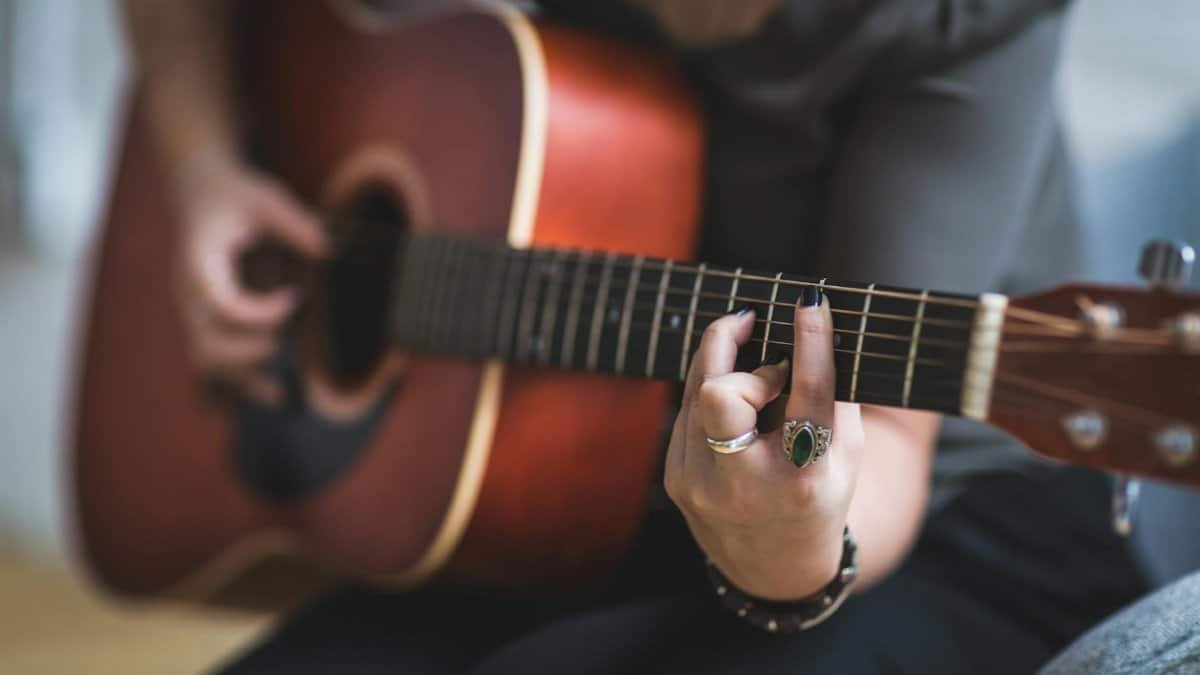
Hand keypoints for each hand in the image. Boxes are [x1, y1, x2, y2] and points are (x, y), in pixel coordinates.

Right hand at [173, 156, 328, 403]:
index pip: (220, 303)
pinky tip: (280, 398)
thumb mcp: (266, 198)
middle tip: (285, 341)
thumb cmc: (236, 197)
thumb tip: (330, 249)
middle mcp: (191, 294)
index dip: (260, 312)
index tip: (298, 299)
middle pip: (207, 342)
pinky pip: (217, 365)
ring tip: (284, 395)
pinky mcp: (209, 323)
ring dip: (244, 379)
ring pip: (208, 361)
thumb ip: (296, 223)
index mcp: (200, 263)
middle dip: (248, 352)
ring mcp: (197, 313)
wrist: (202, 195)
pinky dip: (244, 384)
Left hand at [664, 294, 865, 599]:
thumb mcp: (845, 455)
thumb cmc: (819, 494)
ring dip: (723, 361)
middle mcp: (748, 484)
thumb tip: (813, 326)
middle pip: (721, 394)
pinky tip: (732, 396)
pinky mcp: (675, 477)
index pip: (808, 396)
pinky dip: (709, 391)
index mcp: (804, 479)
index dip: (811, 343)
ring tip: (748, 356)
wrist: (773, 566)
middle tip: (753, 324)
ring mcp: (702, 483)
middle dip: (732, 348)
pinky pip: (685, 409)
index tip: (810, 302)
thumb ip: (833, 395)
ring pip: (695, 389)